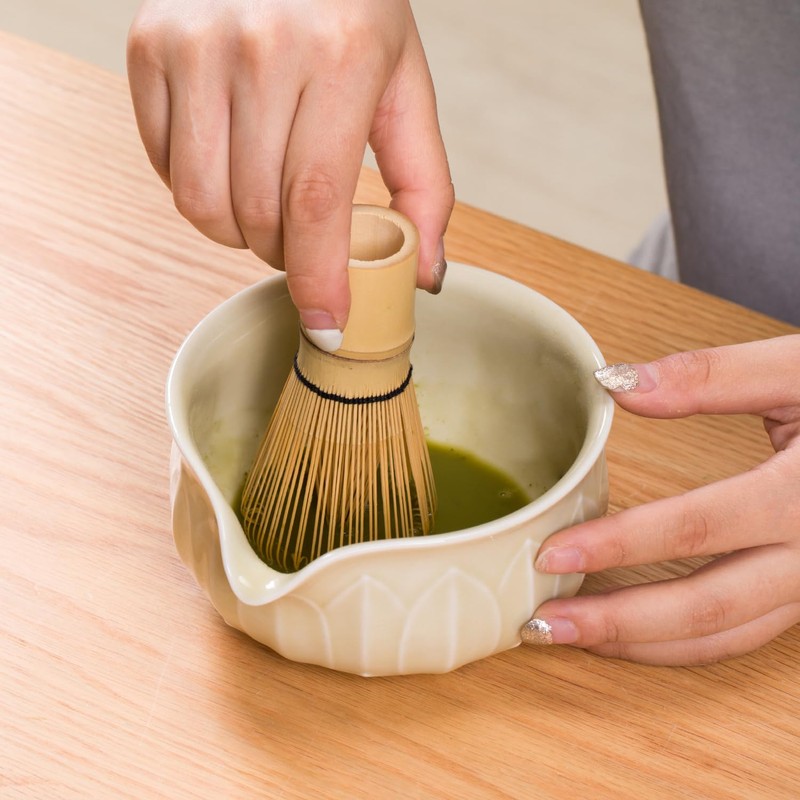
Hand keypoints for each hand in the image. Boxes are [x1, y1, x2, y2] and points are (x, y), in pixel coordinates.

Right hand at [127, 0, 453, 345]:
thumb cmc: (351, 6)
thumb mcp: (406, 84)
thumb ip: (425, 183)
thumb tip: (424, 275)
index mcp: (339, 56)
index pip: (317, 202)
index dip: (318, 279)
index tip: (326, 323)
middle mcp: (260, 46)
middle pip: (256, 212)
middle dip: (282, 254)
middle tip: (303, 244)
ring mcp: (194, 44)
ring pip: (200, 201)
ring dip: (236, 233)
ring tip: (265, 211)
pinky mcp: (149, 47)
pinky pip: (163, 165)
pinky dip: (198, 191)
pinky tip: (229, 168)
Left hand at [527, 335, 799, 664]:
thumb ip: (713, 376)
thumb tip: (618, 383)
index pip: (700, 528)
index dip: (621, 545)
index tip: (552, 552)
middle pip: (708, 608)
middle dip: (619, 623)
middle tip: (543, 622)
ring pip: (726, 637)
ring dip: (644, 644)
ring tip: (573, 634)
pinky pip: (743, 633)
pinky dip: (682, 641)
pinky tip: (632, 629)